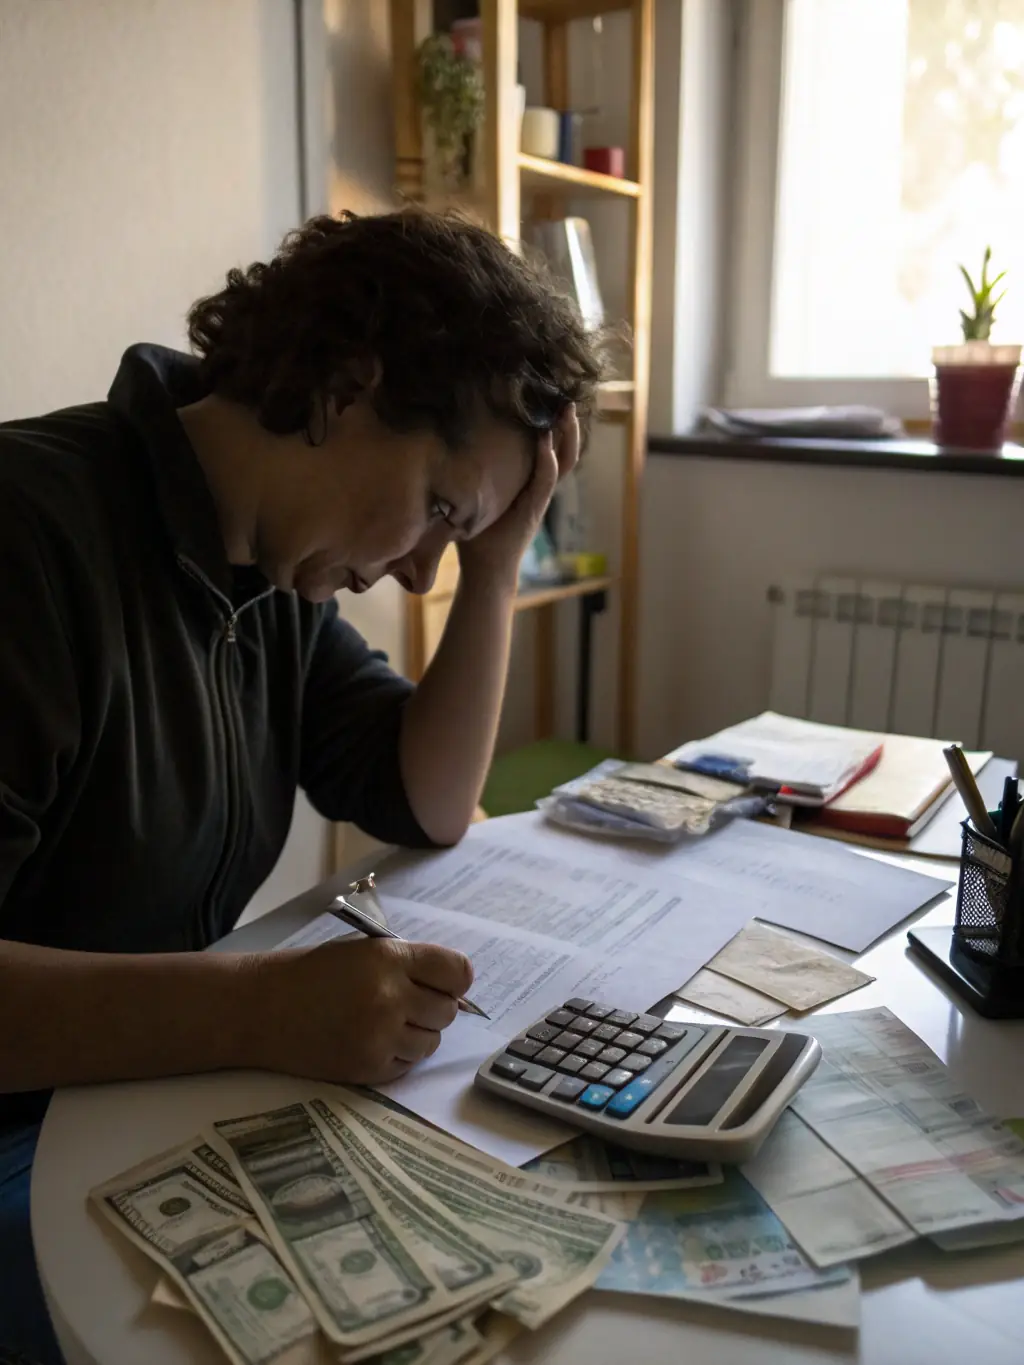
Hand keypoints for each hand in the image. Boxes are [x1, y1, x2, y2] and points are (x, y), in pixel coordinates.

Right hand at [250, 936, 473, 1084]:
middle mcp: (390, 997)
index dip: (455, 979)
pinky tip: (372, 1040)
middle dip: (433, 1006)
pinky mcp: (368, 1068)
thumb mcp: (362, 952)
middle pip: (448, 1010)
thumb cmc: (312, 973)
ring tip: (386, 1023)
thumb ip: (406, 965)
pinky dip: (398, 1055)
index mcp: (389, 958)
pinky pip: (408, 1065)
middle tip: (408, 1003)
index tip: (446, 983)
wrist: (261, 1008)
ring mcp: (380, 1037)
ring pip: (432, 1041)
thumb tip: (454, 987)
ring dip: (417, 1033)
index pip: (457, 972)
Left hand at [458, 404, 580, 585]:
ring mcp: (539, 498)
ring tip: (566, 411)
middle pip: (563, 449)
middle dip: (567, 424)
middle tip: (566, 397)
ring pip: (563, 462)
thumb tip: (443, 444)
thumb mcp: (471, 496)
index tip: (548, 396)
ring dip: (567, 436)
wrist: (484, 571)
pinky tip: (545, 441)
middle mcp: (538, 487)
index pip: (546, 446)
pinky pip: (545, 482)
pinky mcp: (534, 510)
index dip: (551, 423)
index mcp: (527, 482)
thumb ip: (469, 474)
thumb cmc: (474, 537)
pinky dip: (547, 461)